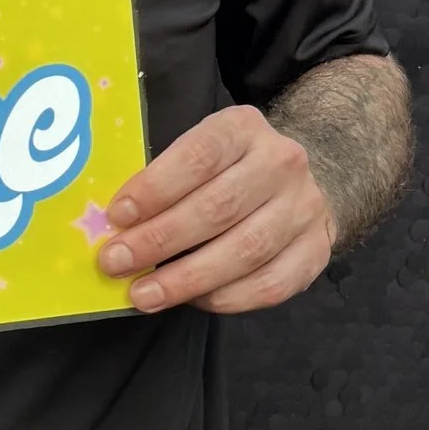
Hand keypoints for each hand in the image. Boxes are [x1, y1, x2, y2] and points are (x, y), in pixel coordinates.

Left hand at [95, 104, 335, 315]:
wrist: (302, 181)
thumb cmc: (230, 169)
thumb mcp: (200, 150)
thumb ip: (164, 177)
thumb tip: (113, 224)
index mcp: (243, 128)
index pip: (199, 156)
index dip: (156, 188)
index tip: (117, 215)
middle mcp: (281, 164)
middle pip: (218, 208)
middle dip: (160, 240)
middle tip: (116, 263)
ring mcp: (303, 209)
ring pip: (245, 251)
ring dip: (186, 279)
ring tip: (143, 294)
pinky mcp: (315, 252)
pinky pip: (270, 285)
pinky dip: (226, 298)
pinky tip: (191, 301)